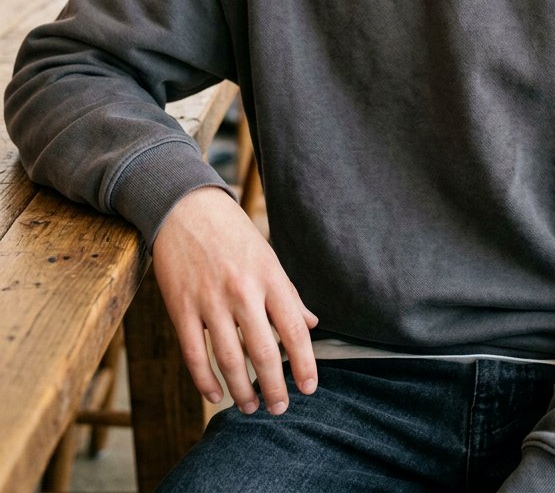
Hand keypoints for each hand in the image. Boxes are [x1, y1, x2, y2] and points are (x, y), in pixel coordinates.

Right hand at [152, 187, 318, 414]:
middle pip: (263, 353)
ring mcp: (209, 301)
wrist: (186, 208)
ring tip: (251, 406)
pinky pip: (194, 354)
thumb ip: (288, 294)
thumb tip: (310, 324)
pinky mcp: (181, 307)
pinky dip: (205, 381)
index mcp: (269, 277)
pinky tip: (216, 394)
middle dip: (275, 388)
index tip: (309, 388)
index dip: (304, 364)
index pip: (293, 330)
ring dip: (241, 391)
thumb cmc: (232, 234)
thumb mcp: (267, 257)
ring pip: (228, 360)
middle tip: (280, 408)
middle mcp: (242, 291)